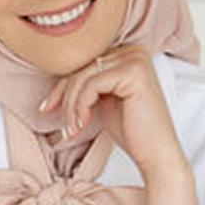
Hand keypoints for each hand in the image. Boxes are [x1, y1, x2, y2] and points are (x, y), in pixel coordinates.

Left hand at [39, 44, 185, 176]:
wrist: (156, 154)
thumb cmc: (132, 130)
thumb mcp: (102, 100)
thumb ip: (86, 84)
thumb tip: (54, 80)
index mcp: (128, 53)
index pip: (84, 64)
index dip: (62, 87)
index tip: (47, 108)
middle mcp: (133, 50)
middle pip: (81, 68)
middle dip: (64, 98)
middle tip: (63, 127)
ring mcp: (135, 59)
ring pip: (83, 77)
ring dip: (71, 106)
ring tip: (72, 130)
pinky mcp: (133, 73)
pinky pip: (91, 85)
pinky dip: (80, 107)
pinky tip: (82, 125)